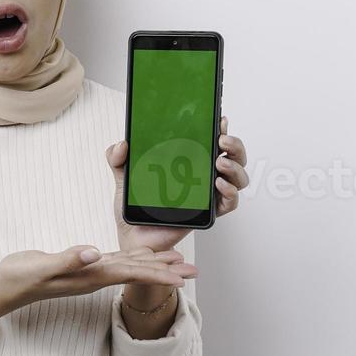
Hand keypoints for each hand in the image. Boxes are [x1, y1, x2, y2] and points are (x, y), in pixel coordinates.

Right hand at [0, 245, 197, 311]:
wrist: (4, 287)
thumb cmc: (19, 277)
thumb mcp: (41, 267)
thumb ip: (68, 260)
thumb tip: (94, 254)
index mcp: (90, 275)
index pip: (131, 274)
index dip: (158, 274)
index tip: (182, 278)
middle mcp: (94, 276)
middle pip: (138, 273)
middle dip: (166, 272)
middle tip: (195, 272)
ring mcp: (89, 273)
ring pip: (130, 268)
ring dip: (155, 266)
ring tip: (179, 265)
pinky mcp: (82, 266)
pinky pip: (116, 262)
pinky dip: (134, 258)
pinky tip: (143, 255)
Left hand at [106, 115, 248, 251]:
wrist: (132, 235)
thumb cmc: (134, 206)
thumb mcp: (123, 176)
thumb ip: (118, 157)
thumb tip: (122, 144)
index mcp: (189, 161)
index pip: (212, 140)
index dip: (221, 128)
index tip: (220, 119)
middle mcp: (203, 175)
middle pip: (233, 156)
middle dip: (235, 144)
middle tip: (222, 139)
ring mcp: (209, 194)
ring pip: (237, 177)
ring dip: (235, 167)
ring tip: (220, 162)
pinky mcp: (209, 213)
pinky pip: (230, 202)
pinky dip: (230, 192)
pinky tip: (220, 184)